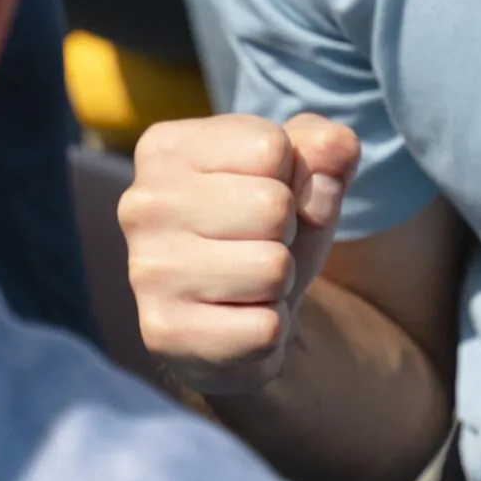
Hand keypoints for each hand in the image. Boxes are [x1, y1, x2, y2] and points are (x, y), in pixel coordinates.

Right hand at [120, 111, 360, 395]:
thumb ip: (327, 146)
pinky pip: (263, 329)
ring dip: (279, 281)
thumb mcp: (302, 175)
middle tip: (258, 245)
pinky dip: (269, 330)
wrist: (239, 315)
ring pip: (272, 270)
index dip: (290, 177)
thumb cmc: (266, 227)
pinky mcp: (164, 334)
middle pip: (273, 207)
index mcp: (165, 149)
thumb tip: (338, 150)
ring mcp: (146, 272)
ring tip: (249, 281)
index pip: (272, 147)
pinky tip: (238, 319)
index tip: (262, 196)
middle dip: (286, 230)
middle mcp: (142, 204)